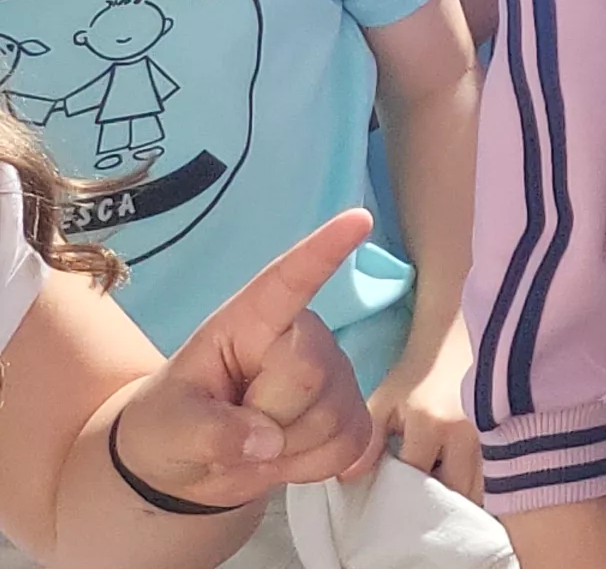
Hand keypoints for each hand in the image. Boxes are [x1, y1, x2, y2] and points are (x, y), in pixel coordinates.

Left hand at [119, 208, 381, 513]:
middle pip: (309, 372)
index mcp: (249, 322)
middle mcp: (302, 338)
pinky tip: (284, 457)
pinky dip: (309, 467)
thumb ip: (206, 432)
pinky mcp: (354, 414)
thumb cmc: (169, 426)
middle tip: (235, 426)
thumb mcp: (165, 429)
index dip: (323, 252)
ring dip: (286, 448)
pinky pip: (349, 445)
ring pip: (331, 416)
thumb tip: (265, 443)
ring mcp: (335, 376)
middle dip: (270, 415)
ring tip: (254, 443)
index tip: (358, 219)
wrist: (188, 468)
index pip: (287, 282)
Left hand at [362, 337, 484, 498]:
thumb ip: (367, 441)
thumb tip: (350, 478)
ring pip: (482, 486)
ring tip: (445, 485)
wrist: (458, 338)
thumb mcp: (384, 402)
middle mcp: (468, 431)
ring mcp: (493, 432)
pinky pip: (497, 472)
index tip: (394, 489)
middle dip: (437, 499)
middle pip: (454, 489)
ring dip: (462, 493)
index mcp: (432, 423)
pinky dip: (483, 481)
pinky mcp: (510, 431)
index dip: (403, 488)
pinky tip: (468, 474)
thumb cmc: (418, 373)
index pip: (416, 475)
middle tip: (422, 495)